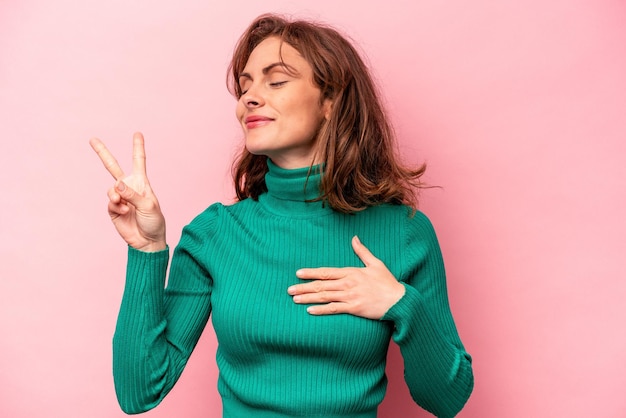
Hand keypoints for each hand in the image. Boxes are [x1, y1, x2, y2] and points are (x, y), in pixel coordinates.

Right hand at [90, 132, 165, 251]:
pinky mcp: (113, 209)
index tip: (137, 133)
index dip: (138, 147)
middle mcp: (129, 187)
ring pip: (111, 189)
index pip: (138, 161)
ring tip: (124, 206)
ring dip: (116, 196)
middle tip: (92, 139)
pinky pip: (110, 202)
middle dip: (102, 153)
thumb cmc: (154, 222)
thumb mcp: (148, 206)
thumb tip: (117, 185)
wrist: (147, 241)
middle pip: (113, 167)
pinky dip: (116, 206)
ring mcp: (120, 198)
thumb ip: (133, 194)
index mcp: (141, 183)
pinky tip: (123, 212)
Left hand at [288, 236, 405, 318]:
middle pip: (321, 284)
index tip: (298, 274)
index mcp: (351, 272)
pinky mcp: (354, 308)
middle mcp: (348, 283)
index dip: (311, 272)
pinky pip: (334, 308)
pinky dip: (321, 309)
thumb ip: (362, 251)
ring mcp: (350, 296)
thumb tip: (354, 238)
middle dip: (304, 287)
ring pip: (324, 296)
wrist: (399, 300)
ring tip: (295, 299)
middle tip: (289, 289)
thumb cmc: (387, 282)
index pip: (326, 272)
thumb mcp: (376, 263)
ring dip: (308, 298)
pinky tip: (310, 311)